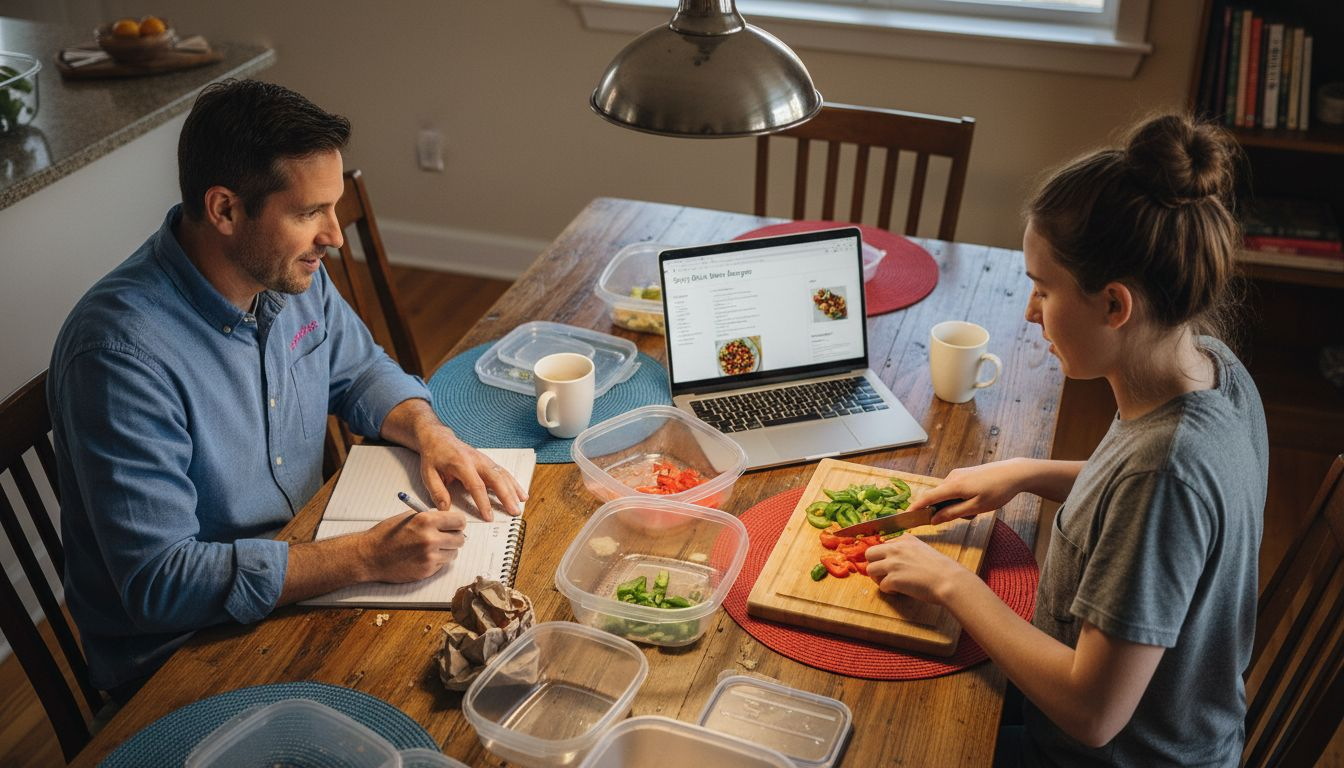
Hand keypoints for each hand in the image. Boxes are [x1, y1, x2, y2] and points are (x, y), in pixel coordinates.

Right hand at [359, 508, 467, 581]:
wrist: (369, 556)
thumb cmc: (385, 535)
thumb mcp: (407, 517)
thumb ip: (430, 517)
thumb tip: (448, 520)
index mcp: (426, 520)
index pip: (459, 521)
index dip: (458, 523)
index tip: (455, 525)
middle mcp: (430, 538)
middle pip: (460, 538)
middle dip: (454, 537)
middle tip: (444, 537)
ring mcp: (429, 556)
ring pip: (454, 553)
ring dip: (446, 550)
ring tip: (431, 548)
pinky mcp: (427, 570)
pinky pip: (443, 564)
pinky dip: (437, 561)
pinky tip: (423, 557)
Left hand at [416, 426, 526, 521]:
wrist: (438, 438)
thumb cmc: (433, 456)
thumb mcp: (428, 474)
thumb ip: (437, 492)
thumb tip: (445, 510)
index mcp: (462, 464)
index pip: (476, 485)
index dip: (483, 502)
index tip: (489, 517)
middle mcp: (477, 460)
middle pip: (496, 479)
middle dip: (507, 496)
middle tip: (514, 511)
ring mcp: (484, 460)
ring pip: (503, 474)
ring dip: (513, 489)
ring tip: (522, 503)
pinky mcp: (487, 462)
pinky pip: (503, 472)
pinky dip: (513, 483)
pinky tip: (520, 493)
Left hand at [865, 534, 971, 604]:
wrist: (949, 580)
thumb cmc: (941, 568)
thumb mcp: (923, 549)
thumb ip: (908, 549)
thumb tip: (897, 558)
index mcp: (904, 540)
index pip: (882, 545)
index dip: (884, 557)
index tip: (889, 564)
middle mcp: (896, 549)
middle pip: (869, 554)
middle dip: (874, 564)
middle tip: (884, 574)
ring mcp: (892, 563)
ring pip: (870, 570)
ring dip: (878, 578)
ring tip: (890, 583)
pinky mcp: (893, 579)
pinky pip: (881, 586)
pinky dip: (888, 591)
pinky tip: (898, 591)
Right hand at [916, 458, 1030, 523]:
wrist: (1014, 473)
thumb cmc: (997, 491)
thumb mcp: (975, 508)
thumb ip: (953, 513)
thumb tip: (933, 519)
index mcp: (953, 486)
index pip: (928, 497)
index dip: (916, 507)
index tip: (906, 516)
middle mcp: (952, 477)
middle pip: (938, 497)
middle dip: (946, 510)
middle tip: (968, 517)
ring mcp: (958, 474)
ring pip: (948, 494)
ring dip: (956, 505)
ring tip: (977, 509)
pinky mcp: (964, 473)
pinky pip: (955, 489)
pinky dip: (961, 498)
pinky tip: (978, 500)